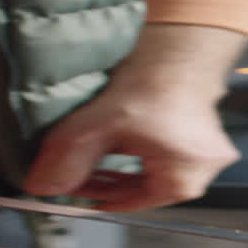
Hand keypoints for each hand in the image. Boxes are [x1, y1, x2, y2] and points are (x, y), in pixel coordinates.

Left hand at [21, 24, 244, 211]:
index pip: (131, 203)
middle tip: (78, 173)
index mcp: (185, 181)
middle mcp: (203, 171)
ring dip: (122, 165)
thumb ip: (67, 159)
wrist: (179, 44)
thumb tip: (42, 185)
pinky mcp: (200, 132)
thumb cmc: (154, 83)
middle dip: (109, 180)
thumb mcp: (98, 127)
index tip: (72, 189)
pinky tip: (118, 141)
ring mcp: (206, 151)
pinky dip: (138, 150)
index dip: (96, 197)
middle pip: (144, 188)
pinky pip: (165, 153)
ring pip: (153, 169)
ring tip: (94, 157)